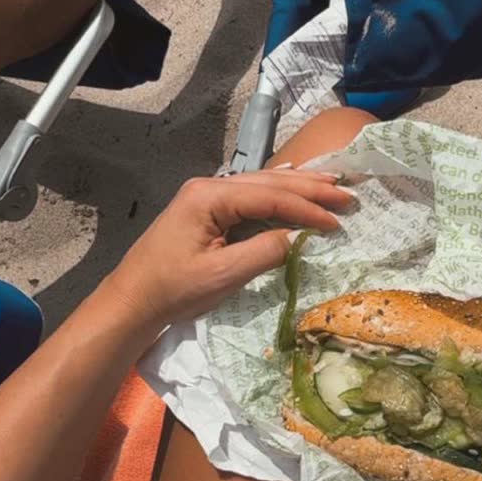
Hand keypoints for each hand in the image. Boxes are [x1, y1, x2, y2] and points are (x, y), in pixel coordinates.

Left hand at [101, 168, 352, 342]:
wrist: (133, 300)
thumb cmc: (173, 289)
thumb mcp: (222, 274)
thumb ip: (264, 251)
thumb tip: (299, 236)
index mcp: (210, 195)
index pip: (270, 196)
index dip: (307, 207)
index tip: (338, 221)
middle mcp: (209, 186)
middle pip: (269, 182)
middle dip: (310, 188)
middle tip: (348, 193)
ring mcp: (207, 196)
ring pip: (261, 185)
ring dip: (298, 186)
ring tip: (332, 182)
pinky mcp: (207, 210)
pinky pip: (250, 195)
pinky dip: (277, 192)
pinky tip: (292, 180)